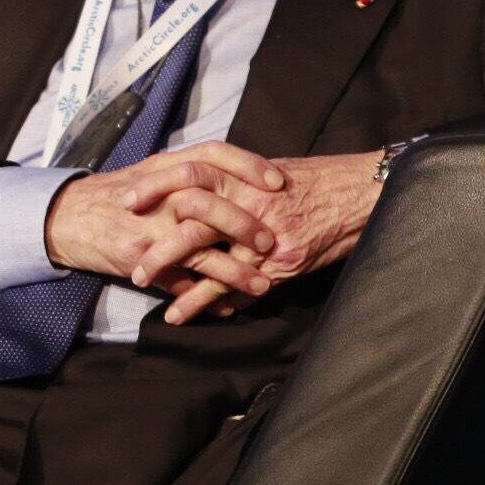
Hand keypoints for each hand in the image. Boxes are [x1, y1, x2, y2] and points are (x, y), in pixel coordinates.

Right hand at [44, 140, 288, 318]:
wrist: (65, 217)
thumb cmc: (114, 195)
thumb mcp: (149, 173)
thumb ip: (186, 175)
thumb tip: (234, 185)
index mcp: (165, 167)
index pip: (214, 155)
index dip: (249, 166)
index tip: (278, 182)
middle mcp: (158, 195)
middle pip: (210, 202)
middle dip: (245, 224)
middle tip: (271, 241)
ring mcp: (148, 228)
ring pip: (199, 249)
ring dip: (235, 271)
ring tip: (261, 285)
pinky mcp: (139, 259)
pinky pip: (178, 281)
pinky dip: (204, 297)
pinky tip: (226, 307)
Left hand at [111, 147, 385, 322]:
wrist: (359, 198)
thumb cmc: (316, 184)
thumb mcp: (271, 173)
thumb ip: (236, 182)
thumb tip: (202, 187)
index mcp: (244, 175)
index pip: (190, 171)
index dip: (156, 183)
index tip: (128, 197)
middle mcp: (248, 201)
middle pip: (187, 210)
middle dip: (153, 229)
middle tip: (124, 245)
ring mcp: (261, 234)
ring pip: (203, 248)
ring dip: (168, 266)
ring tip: (140, 280)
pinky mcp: (274, 264)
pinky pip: (231, 284)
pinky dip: (201, 300)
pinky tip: (177, 313)